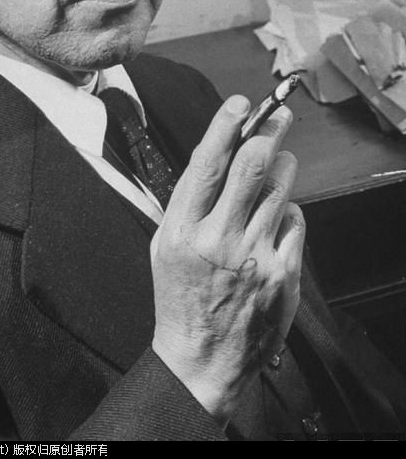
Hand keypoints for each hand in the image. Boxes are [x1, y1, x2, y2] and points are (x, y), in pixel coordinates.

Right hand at [150, 94, 305, 423]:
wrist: (202, 358)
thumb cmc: (180, 298)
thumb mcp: (164, 246)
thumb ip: (187, 204)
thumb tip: (216, 157)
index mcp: (182, 230)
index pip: (207, 164)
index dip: (225, 126)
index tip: (240, 103)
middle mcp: (218, 240)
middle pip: (252, 167)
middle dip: (269, 129)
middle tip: (278, 113)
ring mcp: (255, 257)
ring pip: (281, 187)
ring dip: (282, 162)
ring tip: (279, 155)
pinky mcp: (283, 274)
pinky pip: (295, 220)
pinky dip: (289, 207)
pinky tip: (277, 213)